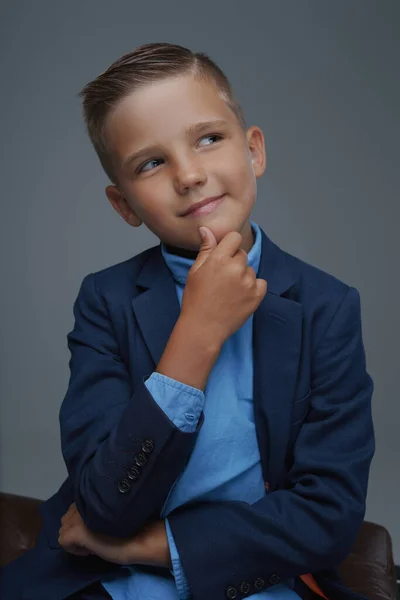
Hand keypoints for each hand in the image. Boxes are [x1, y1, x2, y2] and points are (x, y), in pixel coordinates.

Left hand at [58, 503, 170, 567]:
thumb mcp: (108, 514)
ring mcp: (78, 517)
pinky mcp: (77, 531)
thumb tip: (79, 520)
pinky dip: (74, 549)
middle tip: (94, 536)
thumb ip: (94, 509)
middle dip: (76, 530)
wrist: (139, 537)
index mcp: (91, 496)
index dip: (83, 522)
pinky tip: (90, 549)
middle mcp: (82, 503)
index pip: (74, 509)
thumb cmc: (129, 527)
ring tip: (93, 542)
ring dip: (75, 539)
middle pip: (66, 519)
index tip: (97, 529)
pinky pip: (63, 541)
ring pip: (63, 530)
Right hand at [180, 227, 266, 344]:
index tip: (224, 255)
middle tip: (222, 279)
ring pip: (250, 270)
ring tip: (229, 291)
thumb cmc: (195, 299)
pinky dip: (254, 288)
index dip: (229, 245)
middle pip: (242, 254)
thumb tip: (207, 230)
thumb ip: (205, 249)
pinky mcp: (257, 296)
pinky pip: (261, 283)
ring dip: (243, 276)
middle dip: (235, 262)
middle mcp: (236, 268)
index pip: (234, 238)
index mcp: (219, 259)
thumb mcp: (195, 271)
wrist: (202, 328)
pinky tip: (240, 296)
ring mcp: (248, 283)